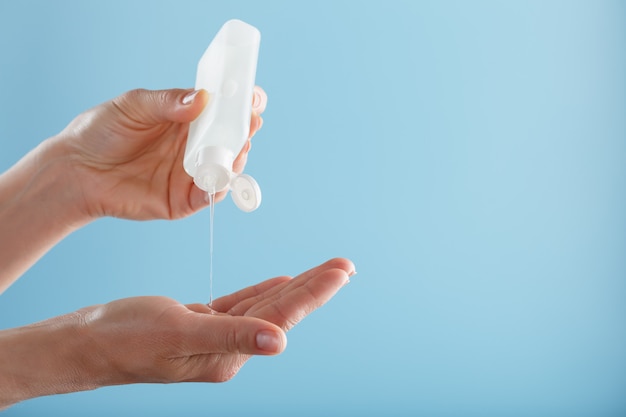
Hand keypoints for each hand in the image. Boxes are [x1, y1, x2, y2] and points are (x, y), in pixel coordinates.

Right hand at [0, 258, 354, 406]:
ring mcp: (214, 336)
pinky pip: (240, 304)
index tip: (342, 271)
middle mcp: (227, 349)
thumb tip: (279, 342)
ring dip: (294, 286)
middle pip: (280, 310)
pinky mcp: (199, 323)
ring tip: (324, 271)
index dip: (314, 293)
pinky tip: (281, 282)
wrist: (84, 343)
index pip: (282, 318)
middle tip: (345, 265)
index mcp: (227, 355)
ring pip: (263, 304)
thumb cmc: (124, 339)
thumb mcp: (179, 332)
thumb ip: (230, 336)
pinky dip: (262, 291)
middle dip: (314, 286)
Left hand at [53, 86, 266, 219]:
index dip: (240, 106)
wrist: (75, 169)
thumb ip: (168, 102)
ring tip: (239, 147)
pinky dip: (218, 188)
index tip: (253, 97)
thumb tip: (203, 99)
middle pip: (230, 141)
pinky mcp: (181, 200)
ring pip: (226, 169)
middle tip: (251, 122)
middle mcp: (193, 148)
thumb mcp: (135, 105)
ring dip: (237, 159)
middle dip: (245, 131)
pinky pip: (207, 196)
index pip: (222, 112)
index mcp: (187, 121)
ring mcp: (189, 175)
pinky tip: (219, 176)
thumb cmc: (101, 131)